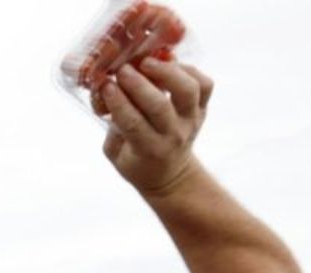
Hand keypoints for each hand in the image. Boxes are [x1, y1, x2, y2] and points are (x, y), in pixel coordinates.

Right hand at [100, 59, 211, 194]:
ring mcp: (192, 120)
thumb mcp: (115, 153)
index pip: (133, 123)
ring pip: (188, 90)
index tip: (106, 84)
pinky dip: (188, 69)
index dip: (118, 102)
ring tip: (148, 61)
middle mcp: (174, 134)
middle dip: (139, 84)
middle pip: (159, 106)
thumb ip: (111, 126)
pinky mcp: (203, 108)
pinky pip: (204, 84)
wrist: (170, 174)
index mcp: (149, 149)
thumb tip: (107, 91)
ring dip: (168, 71)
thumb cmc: (136, 162)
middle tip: (123, 69)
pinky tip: (168, 64)